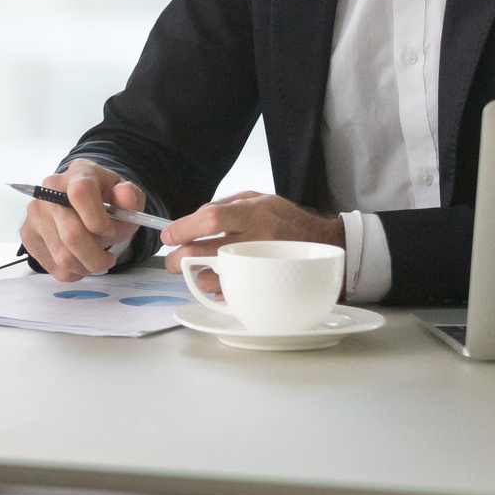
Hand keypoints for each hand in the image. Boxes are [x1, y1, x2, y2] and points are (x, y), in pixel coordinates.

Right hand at [19, 161, 145, 280]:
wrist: (83, 206)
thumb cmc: (107, 203)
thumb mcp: (127, 198)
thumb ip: (131, 197)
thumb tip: (125, 195)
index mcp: (79, 173)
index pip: (80, 193)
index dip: (97, 219)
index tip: (109, 231)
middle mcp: (50, 189)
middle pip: (71, 234)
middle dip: (96, 256)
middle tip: (107, 259)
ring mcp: (35, 212)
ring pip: (62, 257)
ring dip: (85, 266)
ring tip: (94, 258)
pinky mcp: (27, 234)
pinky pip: (52, 267)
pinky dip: (72, 272)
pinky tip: (78, 259)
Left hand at [159, 191, 342, 294]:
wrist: (327, 245)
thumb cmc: (287, 220)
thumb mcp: (260, 198)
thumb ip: (225, 205)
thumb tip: (193, 218)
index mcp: (254, 214)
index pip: (211, 219)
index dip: (184, 228)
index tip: (168, 236)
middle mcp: (256, 241)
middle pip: (204, 254)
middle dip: (178, 260)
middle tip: (172, 260)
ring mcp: (261, 268)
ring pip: (213, 279)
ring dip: (197, 277)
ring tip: (199, 270)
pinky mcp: (266, 289)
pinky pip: (231, 296)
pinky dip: (219, 291)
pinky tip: (222, 281)